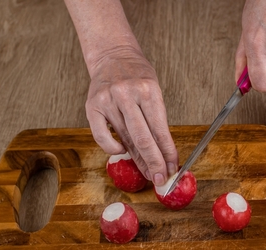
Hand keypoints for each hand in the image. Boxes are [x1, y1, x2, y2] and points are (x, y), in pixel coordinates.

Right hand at [86, 47, 177, 185]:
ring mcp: (108, 100)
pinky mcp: (92, 106)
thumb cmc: (137, 75)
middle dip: (155, 163)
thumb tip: (163, 154)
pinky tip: (122, 150)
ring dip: (138, 160)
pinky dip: (113, 148)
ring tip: (148, 173)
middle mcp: (127, 94)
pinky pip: (101, 136)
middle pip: (143, 139)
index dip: (167, 153)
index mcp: (148, 90)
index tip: (173, 168)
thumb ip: (156, 121)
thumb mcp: (154, 91)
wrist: (113, 55)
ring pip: (125, 138)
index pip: (160, 130)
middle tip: (162, 179)